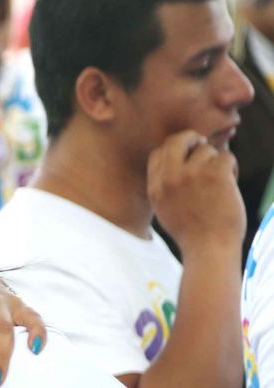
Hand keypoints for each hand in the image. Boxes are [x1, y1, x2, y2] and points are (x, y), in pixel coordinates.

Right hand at [148, 129, 244, 260]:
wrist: (208, 248)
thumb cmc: (192, 234)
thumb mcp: (165, 210)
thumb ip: (165, 186)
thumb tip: (179, 163)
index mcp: (155, 187)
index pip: (158, 152)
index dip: (173, 149)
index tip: (185, 155)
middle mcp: (170, 177)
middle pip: (178, 140)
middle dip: (192, 139)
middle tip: (203, 144)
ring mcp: (192, 174)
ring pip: (207, 150)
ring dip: (216, 162)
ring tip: (220, 182)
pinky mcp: (215, 173)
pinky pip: (226, 156)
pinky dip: (231, 168)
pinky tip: (230, 184)